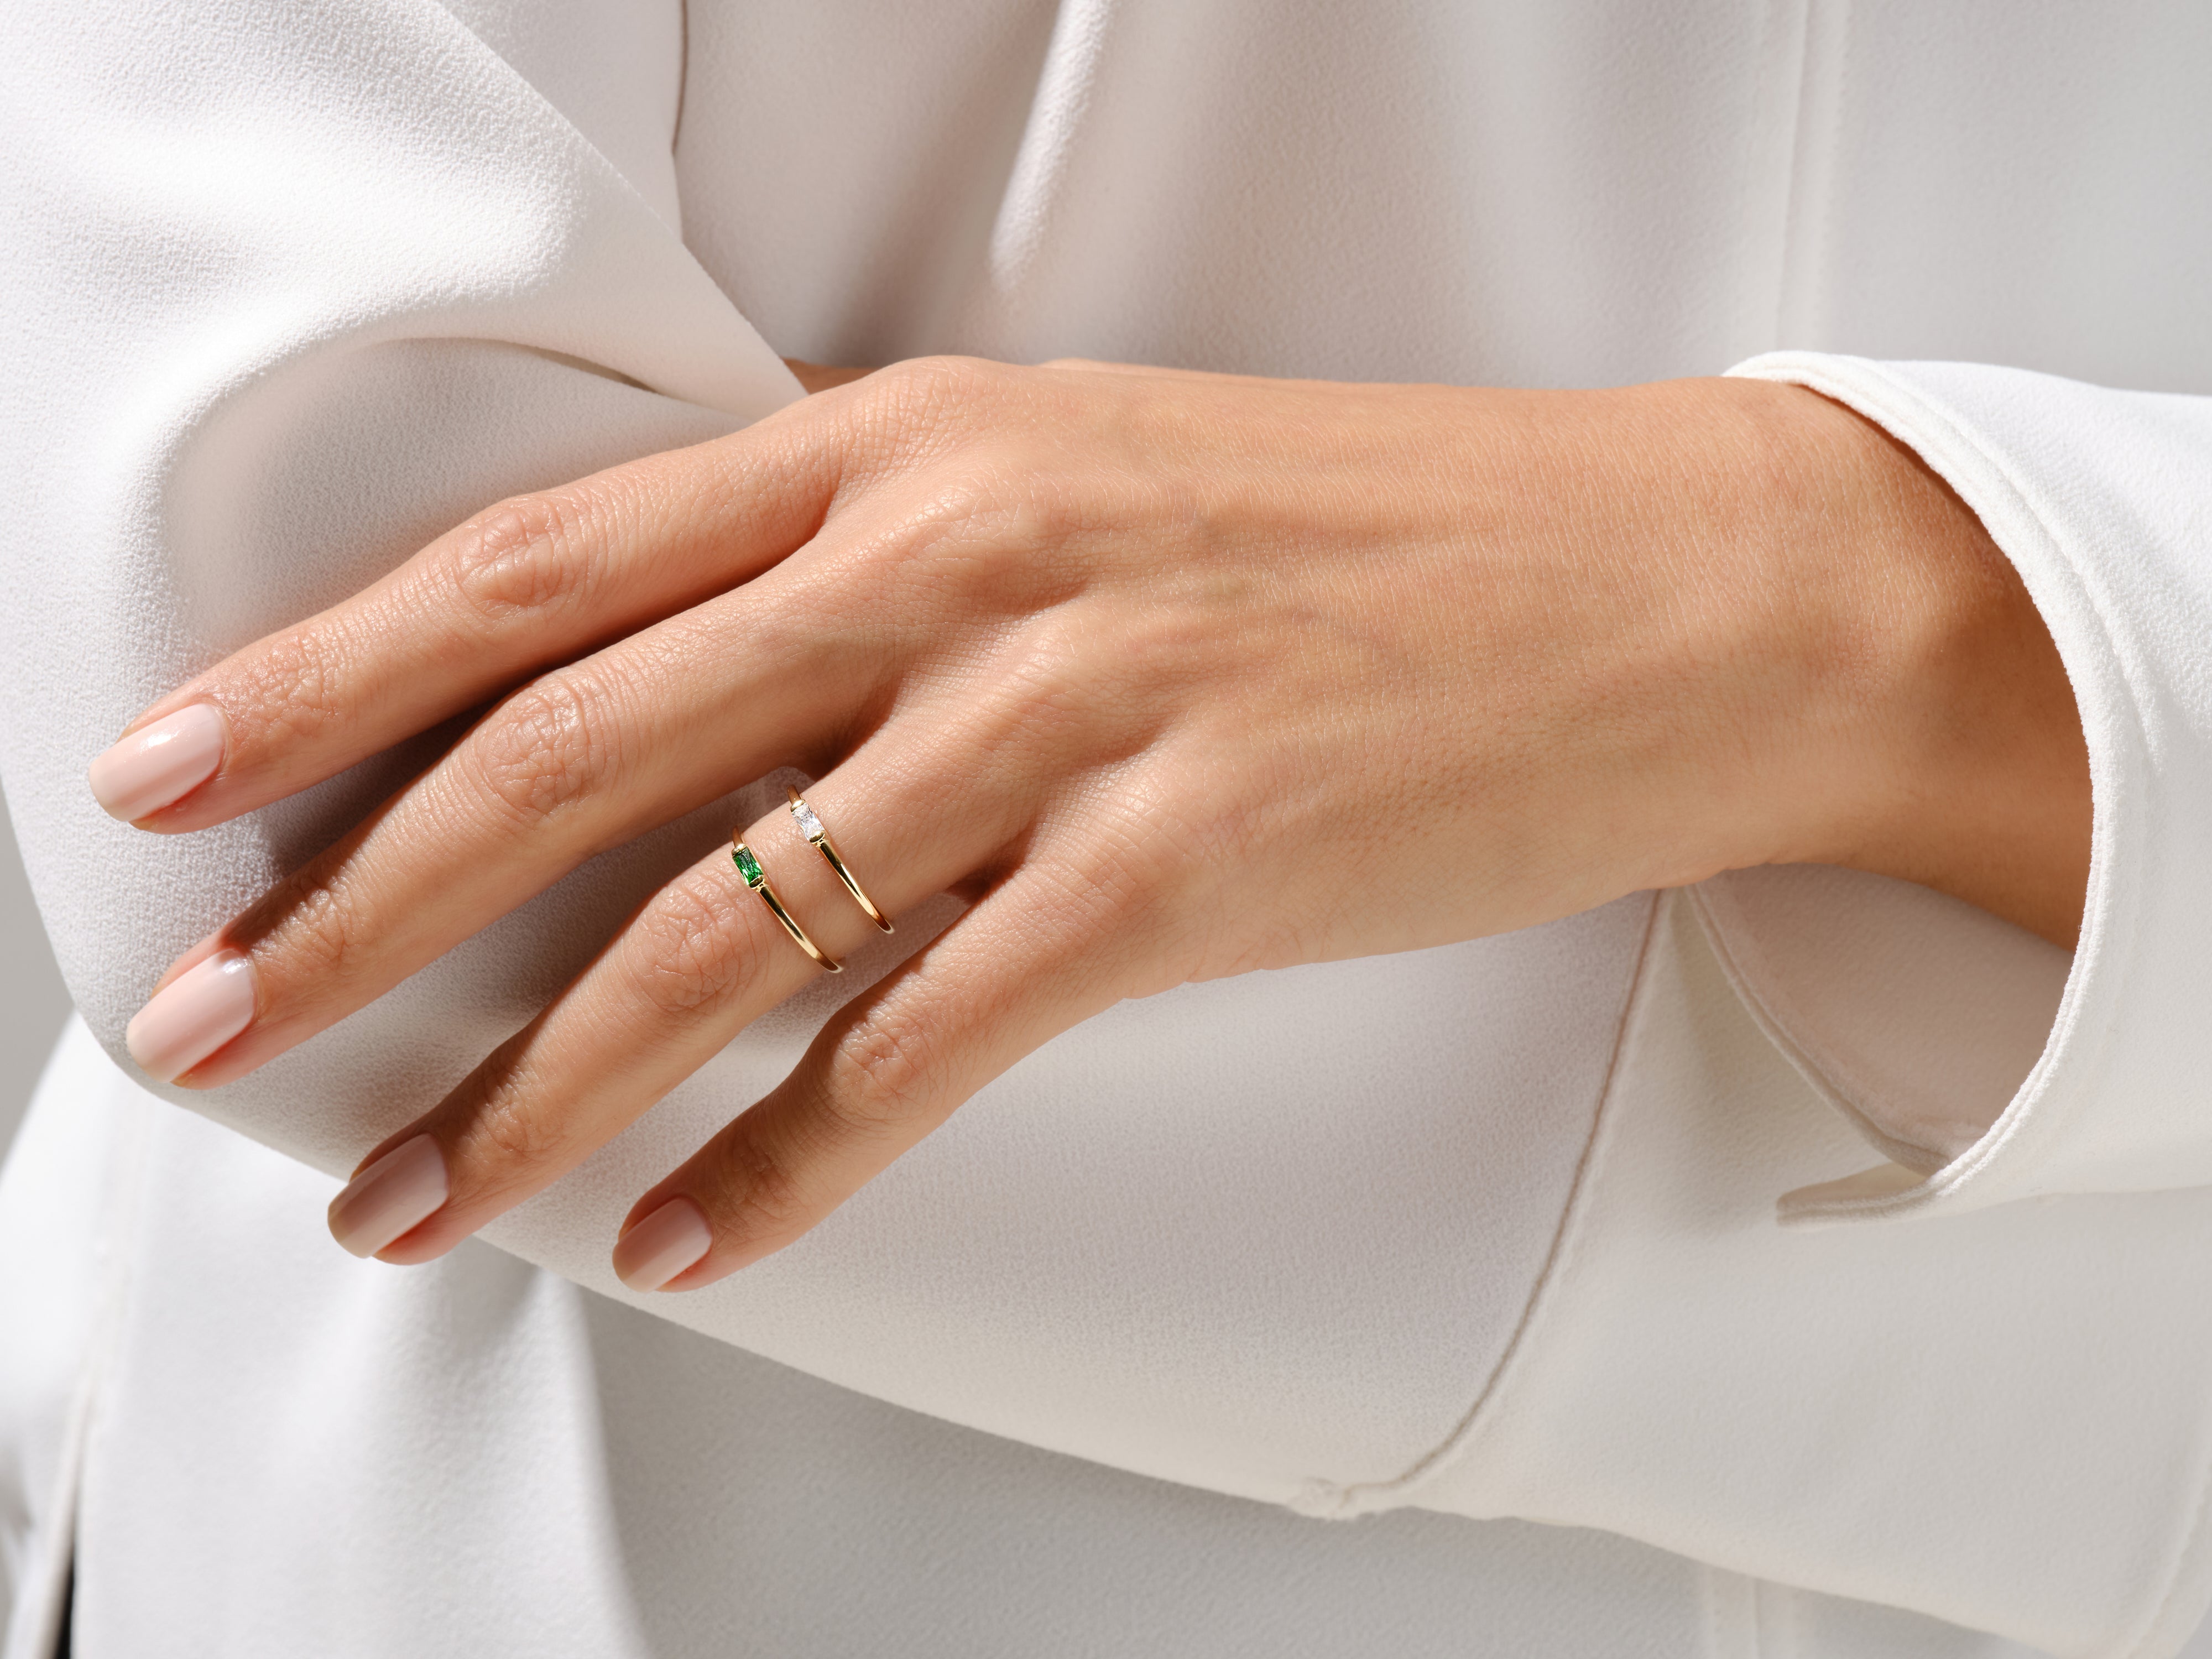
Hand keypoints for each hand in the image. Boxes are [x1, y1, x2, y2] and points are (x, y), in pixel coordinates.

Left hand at [89, 358, 2087, 1289]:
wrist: (1661, 580)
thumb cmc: (1375, 532)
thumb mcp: (1083, 485)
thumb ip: (872, 576)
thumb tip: (685, 718)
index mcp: (916, 445)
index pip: (545, 564)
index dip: (327, 675)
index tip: (181, 779)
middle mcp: (965, 562)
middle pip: (575, 746)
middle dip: (356, 903)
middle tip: (215, 1027)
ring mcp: (1078, 714)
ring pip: (724, 927)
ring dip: (539, 1085)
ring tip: (417, 1192)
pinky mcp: (1191, 866)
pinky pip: (923, 1044)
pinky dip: (784, 1159)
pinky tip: (688, 1234)